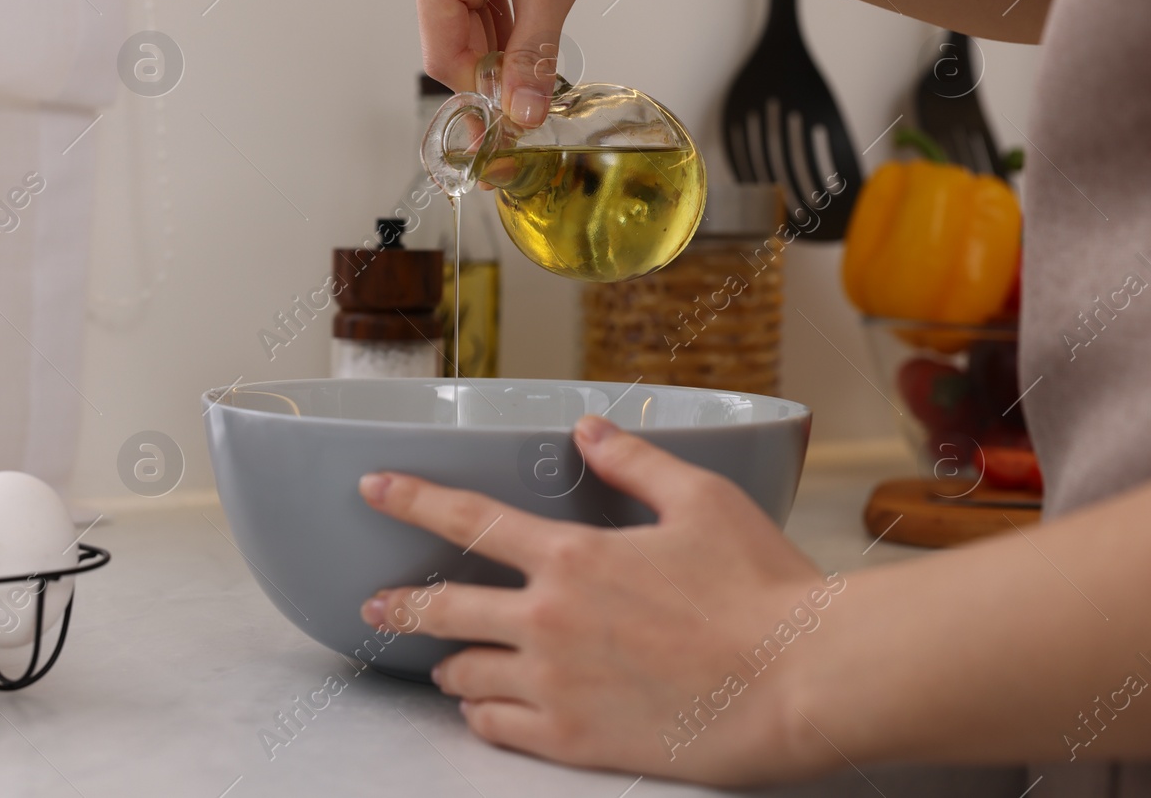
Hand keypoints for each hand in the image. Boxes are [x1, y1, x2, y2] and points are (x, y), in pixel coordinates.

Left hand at [358, 416, 841, 784]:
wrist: (800, 681)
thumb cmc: (760, 587)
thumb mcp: (701, 500)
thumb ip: (633, 462)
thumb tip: (585, 429)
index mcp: (572, 556)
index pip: (467, 518)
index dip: (410, 498)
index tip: (370, 489)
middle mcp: (548, 619)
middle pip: (445, 608)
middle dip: (400, 605)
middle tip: (376, 607)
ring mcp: (556, 684)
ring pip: (466, 675)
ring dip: (448, 666)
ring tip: (443, 667)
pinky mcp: (575, 740)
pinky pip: (499, 729)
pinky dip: (481, 717)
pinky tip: (482, 711)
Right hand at [398, 0, 656, 126]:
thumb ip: (531, 56)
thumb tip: (521, 116)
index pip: (443, 51)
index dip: (477, 95)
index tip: (509, 133)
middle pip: (454, 44)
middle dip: (493, 80)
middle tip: (529, 122)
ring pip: (471, 34)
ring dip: (504, 61)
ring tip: (538, 91)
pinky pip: (483, 14)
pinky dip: (510, 38)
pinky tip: (533, 57)